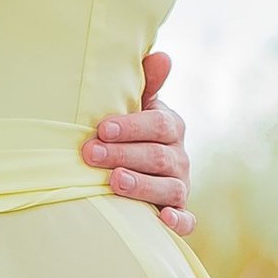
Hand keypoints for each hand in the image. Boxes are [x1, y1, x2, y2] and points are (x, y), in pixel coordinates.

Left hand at [84, 50, 192, 235]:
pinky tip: (163, 220)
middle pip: (158, 157)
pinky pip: (187, 220)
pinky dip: (179, 221)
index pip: (158, 125)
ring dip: (142, 185)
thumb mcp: (138, 107)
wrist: (140, 168)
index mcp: (170, 128)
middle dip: (123, 155)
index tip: (102, 128)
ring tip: (115, 182)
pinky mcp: (179, 212)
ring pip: (169, 188)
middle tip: (91, 154)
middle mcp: (179, 157)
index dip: (131, 127)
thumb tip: (160, 56)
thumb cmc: (130, 132)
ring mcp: (180, 186)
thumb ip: (146, 83)